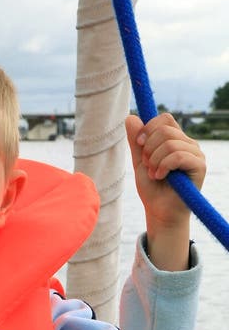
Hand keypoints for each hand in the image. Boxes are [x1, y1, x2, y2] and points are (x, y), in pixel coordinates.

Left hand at [125, 114, 205, 269]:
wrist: (160, 212)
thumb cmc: (152, 189)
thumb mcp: (140, 162)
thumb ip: (136, 141)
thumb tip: (130, 117)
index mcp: (176, 140)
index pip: (164, 119)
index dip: (148, 129)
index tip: (138, 145)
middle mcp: (188, 144)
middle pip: (165, 129)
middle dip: (148, 148)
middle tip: (148, 166)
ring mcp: (196, 154)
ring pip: (170, 143)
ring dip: (154, 161)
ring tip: (154, 174)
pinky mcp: (200, 166)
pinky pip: (178, 155)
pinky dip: (163, 166)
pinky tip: (160, 177)